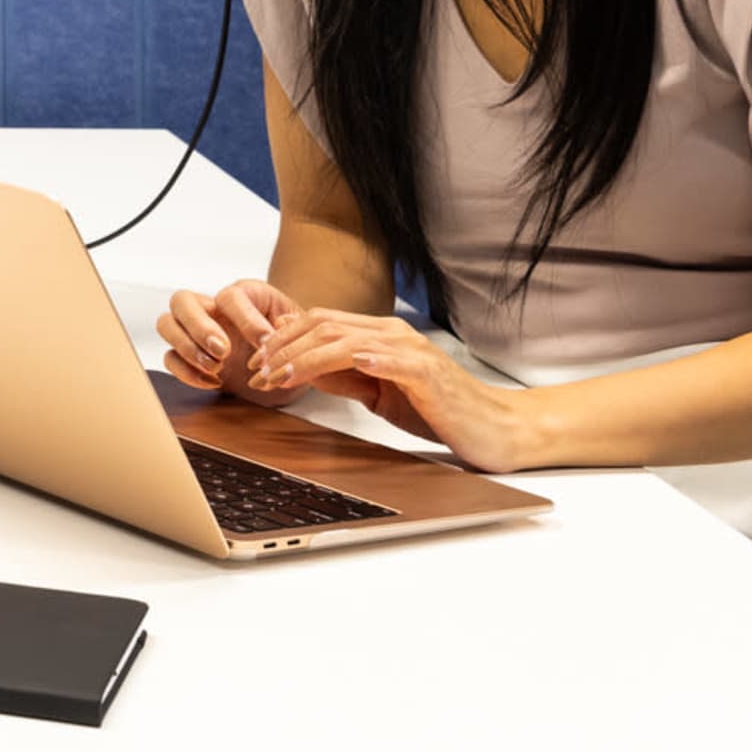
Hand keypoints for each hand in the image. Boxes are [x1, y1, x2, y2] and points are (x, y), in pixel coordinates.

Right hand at [157, 278, 305, 402]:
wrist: (286, 365)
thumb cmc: (292, 341)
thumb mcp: (299, 331)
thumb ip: (291, 328)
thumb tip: (277, 327)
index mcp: (243, 295)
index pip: (230, 295)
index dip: (245, 318)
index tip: (264, 343)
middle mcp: (212, 308)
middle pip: (182, 300)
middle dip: (199, 327)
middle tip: (223, 351)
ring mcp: (195, 331)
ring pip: (166, 324)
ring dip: (187, 347)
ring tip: (217, 367)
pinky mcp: (189, 357)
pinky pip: (169, 358)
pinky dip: (186, 372)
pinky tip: (214, 382)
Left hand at [234, 306, 542, 472]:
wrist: (493, 428)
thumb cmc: (438, 410)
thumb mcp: (378, 393)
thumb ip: (344, 377)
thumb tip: (300, 368)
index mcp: (380, 335)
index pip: (321, 323)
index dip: (284, 339)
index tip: (259, 363)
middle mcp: (394, 334)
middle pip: (326, 326)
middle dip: (285, 348)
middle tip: (259, 372)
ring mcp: (412, 352)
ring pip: (349, 340)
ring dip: (309, 358)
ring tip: (283, 375)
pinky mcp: (430, 374)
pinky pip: (396, 360)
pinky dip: (371, 359)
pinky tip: (351, 363)